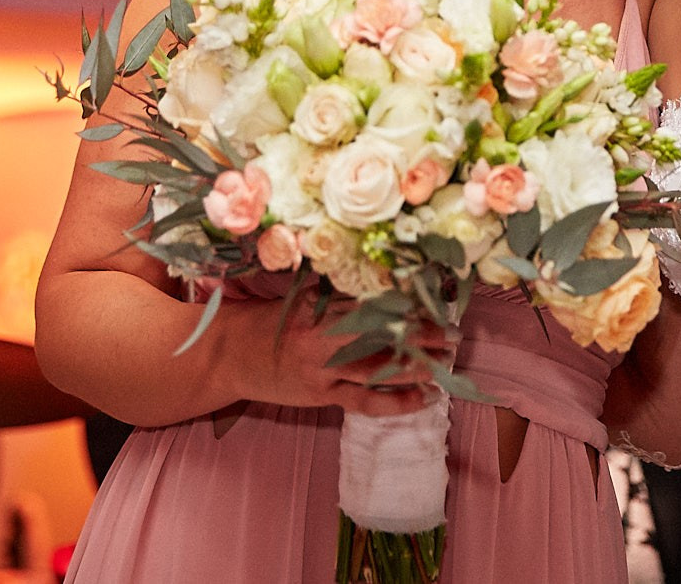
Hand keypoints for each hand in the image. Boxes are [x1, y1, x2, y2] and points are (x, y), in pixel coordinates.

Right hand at [238, 290, 453, 417]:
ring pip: (377, 369)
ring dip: (416, 367)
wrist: (229, 355)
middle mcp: (322, 336)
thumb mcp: (299, 298)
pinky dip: (396, 402)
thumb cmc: (269, 321)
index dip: (405, 302)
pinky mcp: (321, 395)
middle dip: (419, 334)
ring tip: (446, 364)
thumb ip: (334, 291)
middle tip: (452, 332)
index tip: (433, 299)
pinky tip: (423, 398)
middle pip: (380, 334)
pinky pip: (365, 401)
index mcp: (319, 306)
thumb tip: (380, 278)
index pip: (371, 302)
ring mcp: (322, 369)